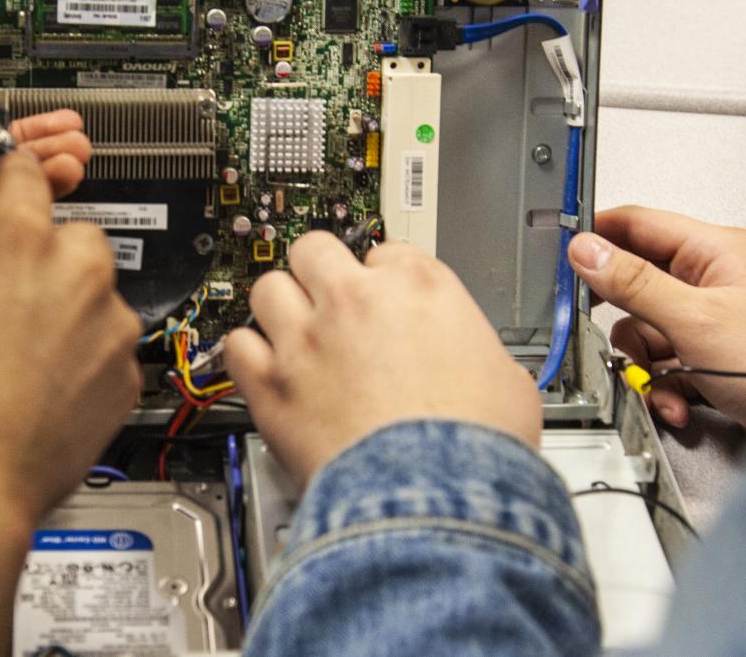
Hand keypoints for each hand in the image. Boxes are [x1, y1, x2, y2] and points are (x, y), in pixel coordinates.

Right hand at [0, 152, 140, 656]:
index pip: (25, 169)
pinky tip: (39, 386)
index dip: (11, 176)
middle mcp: (77, 270)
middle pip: (72, 235)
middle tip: (0, 299)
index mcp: (17, 237)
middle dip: (42, 256)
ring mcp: (112, 324)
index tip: (9, 183)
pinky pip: (110, 345)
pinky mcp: (129, 373)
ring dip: (67, 310)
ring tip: (16, 355)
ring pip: (96, 293)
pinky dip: (85, 357)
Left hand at [226, 233, 541, 487]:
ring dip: (278, 308)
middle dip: (318, 272)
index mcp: (421, 288)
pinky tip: (262, 370)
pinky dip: (246, 356)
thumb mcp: (508, 379)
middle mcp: (356, 300)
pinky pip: (236, 346)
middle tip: (325, 301)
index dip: (381, 278)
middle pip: (314, 250)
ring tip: (290, 333)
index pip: (386, 252)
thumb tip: (476, 365)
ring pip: (267, 289)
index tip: (379, 298)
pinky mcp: (271, 383)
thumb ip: (477, 352)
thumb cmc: (478, 445)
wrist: (439, 495)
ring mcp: (307, 338)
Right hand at [567, 206, 745, 431]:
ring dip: (646, 366)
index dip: (598, 236)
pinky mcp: (716, 360)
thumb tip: (588, 250)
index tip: (564, 256)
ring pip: (648, 333)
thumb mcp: (696, 319)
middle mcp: (716, 281)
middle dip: (625, 322)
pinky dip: (665, 388)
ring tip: (661, 384)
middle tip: (614, 339)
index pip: (640, 224)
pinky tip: (678, 403)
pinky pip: (668, 365)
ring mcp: (716, 322)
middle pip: (638, 286)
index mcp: (717, 252)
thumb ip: (635, 283)